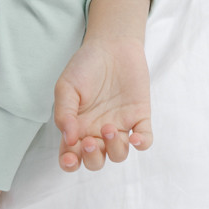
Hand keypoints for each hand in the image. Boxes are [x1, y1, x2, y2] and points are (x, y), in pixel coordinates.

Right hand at [54, 35, 152, 172]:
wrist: (112, 45)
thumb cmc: (85, 66)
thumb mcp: (66, 86)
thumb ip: (64, 113)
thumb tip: (69, 139)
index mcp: (77, 127)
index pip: (71, 156)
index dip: (69, 164)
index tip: (69, 157)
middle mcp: (98, 132)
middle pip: (95, 161)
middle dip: (92, 158)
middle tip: (90, 141)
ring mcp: (120, 126)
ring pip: (119, 155)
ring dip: (114, 148)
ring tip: (109, 127)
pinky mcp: (140, 117)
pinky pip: (144, 140)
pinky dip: (142, 144)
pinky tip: (135, 138)